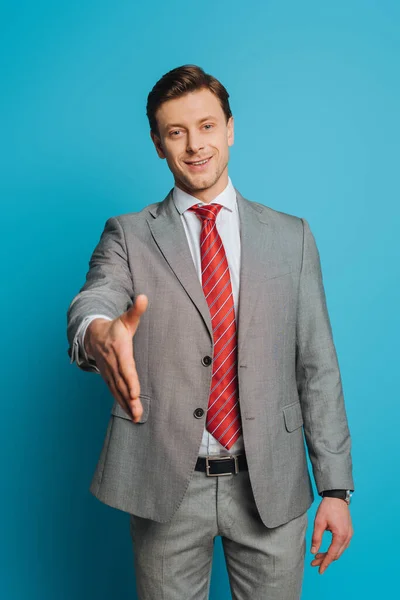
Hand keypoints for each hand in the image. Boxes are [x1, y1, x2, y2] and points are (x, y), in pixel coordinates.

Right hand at [85, 294, 148, 421]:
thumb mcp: (126, 318)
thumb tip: (144, 297)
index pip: (125, 367)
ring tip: (136, 417)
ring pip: (117, 391)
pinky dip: (122, 403)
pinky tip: (130, 414)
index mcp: (119, 350)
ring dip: (126, 405)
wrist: (93, 335)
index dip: (130, 380)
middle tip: (138, 413)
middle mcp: (113, 364)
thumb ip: (136, 310)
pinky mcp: (108, 378)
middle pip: (121, 384)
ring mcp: (109, 372)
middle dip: (129, 399)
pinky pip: (114, 392)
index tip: (135, 393)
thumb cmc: (115, 327)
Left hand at [310, 497, 352, 573]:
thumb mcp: (319, 522)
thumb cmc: (327, 508)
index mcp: (340, 536)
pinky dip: (334, 549)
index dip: (325, 563)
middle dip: (325, 560)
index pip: (332, 554)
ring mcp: (349, 534)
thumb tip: (313, 552)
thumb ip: (316, 538)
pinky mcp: (348, 531)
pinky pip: (342, 545)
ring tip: (317, 557)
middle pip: (336, 554)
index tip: (319, 571)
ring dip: (329, 555)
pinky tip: (326, 549)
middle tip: (314, 563)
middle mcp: (347, 537)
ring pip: (339, 551)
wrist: (337, 497)